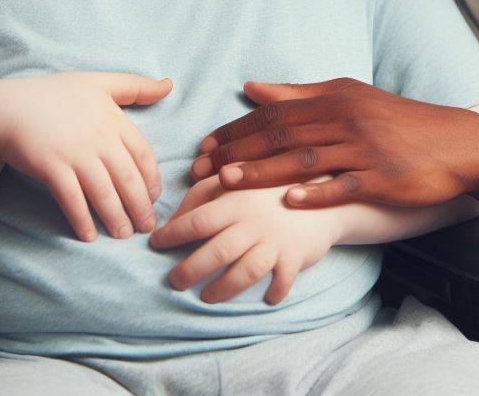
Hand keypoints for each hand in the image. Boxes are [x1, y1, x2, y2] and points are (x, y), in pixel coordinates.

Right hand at [0, 72, 171, 241]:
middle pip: (127, 178)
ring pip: (103, 192)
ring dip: (116, 217)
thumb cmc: (56, 94)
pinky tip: (89, 236)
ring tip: (124, 235)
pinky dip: (82, 219)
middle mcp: (98, 138)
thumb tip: (170, 85)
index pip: (143, 154)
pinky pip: (71, 199)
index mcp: (113, 119)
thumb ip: (137, 87)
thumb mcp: (100, 83)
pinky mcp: (51, 167)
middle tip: (147, 227)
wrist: (8, 107)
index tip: (155, 198)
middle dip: (140, 206)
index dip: (151, 179)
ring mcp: (74, 153)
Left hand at [149, 174, 338, 303]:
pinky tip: (265, 298)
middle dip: (190, 270)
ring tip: (207, 298)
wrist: (324, 191)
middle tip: (174, 281)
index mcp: (237, 199)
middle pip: (217, 251)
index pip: (199, 219)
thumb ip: (205, 192)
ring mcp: (275, 240)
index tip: (154, 243)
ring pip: (244, 271)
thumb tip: (175, 214)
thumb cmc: (270, 188)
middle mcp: (254, 221)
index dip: (173, 233)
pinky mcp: (295, 255)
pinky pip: (281, 281)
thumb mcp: (239, 179)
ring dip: (222, 289)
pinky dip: (273, 293)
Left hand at [190, 78, 478, 208]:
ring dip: (263, 171)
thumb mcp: (349, 96)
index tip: (205, 146)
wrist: (453, 143)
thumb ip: (300, 93)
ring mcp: (364, 149)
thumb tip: (251, 87)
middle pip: (282, 134)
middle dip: (238, 151)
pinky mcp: (381, 177)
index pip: (275, 112)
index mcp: (334, 98)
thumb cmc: (396, 119)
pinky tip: (289, 202)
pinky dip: (316, 193)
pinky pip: (344, 185)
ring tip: (228, 182)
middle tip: (202, 168)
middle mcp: (345, 119)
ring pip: (304, 159)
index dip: (237, 129)